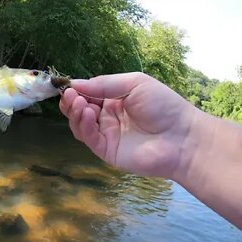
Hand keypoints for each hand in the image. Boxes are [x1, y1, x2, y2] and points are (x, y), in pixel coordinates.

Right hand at [60, 72, 196, 178]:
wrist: (182, 137)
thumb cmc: (163, 106)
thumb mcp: (134, 84)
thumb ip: (104, 84)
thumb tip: (75, 84)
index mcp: (114, 100)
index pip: (88, 94)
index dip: (77, 90)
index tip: (67, 85)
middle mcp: (108, 117)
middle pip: (80, 110)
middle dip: (72, 101)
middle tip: (69, 94)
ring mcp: (106, 134)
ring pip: (80, 124)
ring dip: (75, 113)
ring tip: (78, 103)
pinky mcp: (106, 150)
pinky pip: (89, 138)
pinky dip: (84, 126)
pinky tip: (87, 114)